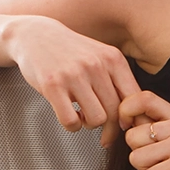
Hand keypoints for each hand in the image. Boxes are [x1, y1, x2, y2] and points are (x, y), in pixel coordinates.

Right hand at [4, 15, 138, 143]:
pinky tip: (69, 115)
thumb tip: (135, 116)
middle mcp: (96, 65)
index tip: (125, 126)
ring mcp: (74, 75)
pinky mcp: (52, 85)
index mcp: (113, 59)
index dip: (132, 118)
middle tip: (104, 134)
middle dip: (111, 129)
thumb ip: (118, 81)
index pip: (134, 98)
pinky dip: (72, 125)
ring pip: (97, 119)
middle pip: (116, 112)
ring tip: (82, 115)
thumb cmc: (71, 52)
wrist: (35, 35)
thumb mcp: (101, 58)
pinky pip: (71, 121)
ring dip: (89, 125)